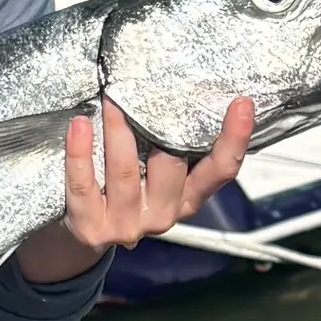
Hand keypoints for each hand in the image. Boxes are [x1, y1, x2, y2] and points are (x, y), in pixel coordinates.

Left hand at [16, 95, 254, 283]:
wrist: (84, 235)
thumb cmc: (124, 190)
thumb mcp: (156, 176)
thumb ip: (170, 147)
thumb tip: (177, 91)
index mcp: (187, 198)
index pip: (220, 172)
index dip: (233, 140)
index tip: (241, 104)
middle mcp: (163, 214)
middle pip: (170, 166)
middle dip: (161, 124)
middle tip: (151, 85)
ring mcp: (127, 224)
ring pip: (124, 172)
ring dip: (117, 130)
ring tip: (111, 97)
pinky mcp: (92, 227)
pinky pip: (83, 186)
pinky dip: (80, 153)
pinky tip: (79, 124)